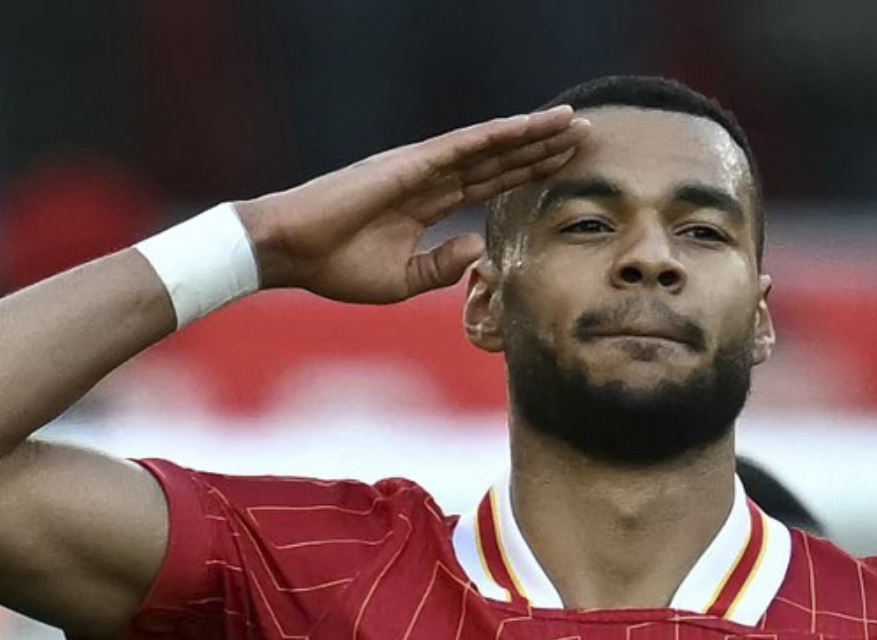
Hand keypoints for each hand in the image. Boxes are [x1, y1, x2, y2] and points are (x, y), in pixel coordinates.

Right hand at [240, 107, 588, 303]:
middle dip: (541, 147)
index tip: (564, 165)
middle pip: (499, 159)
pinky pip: (462, 146)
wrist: (292, 252)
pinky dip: (497, 135)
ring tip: (570, 121)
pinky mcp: (409, 164)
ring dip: (531, 133)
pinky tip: (527, 127)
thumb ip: (442, 266)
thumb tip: (480, 248)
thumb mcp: (402, 280)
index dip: (527, 173)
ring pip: (488, 146)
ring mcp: (421, 168)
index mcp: (427, 206)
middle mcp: (429, 180)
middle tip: (584, 132)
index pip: (489, 184)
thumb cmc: (335, 267)